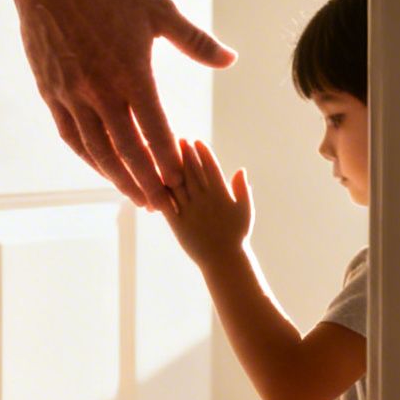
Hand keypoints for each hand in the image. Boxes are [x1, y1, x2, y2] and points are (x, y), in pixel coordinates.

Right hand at [14, 0, 235, 209]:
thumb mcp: (159, 10)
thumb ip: (196, 41)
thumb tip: (230, 59)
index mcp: (131, 74)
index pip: (154, 130)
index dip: (169, 160)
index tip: (182, 181)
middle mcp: (100, 92)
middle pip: (126, 151)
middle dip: (146, 182)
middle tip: (162, 205)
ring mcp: (72, 95)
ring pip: (96, 150)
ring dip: (117, 178)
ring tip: (135, 197)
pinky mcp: (52, 93)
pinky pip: (71, 136)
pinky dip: (89, 157)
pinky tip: (102, 168)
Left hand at [160, 139, 252, 267]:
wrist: (224, 260)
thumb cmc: (237, 235)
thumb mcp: (245, 210)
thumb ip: (242, 189)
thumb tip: (240, 169)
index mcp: (221, 195)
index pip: (211, 168)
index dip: (204, 153)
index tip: (197, 141)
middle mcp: (204, 201)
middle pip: (192, 172)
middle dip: (185, 154)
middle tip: (178, 138)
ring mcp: (190, 212)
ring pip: (178, 184)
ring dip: (171, 168)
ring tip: (165, 154)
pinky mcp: (177, 224)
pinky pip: (167, 204)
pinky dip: (160, 191)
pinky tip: (154, 179)